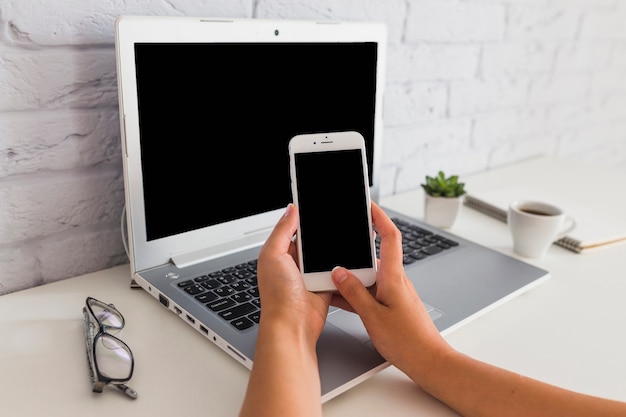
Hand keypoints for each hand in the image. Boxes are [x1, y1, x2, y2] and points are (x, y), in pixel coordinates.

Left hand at [256, 203, 330, 340]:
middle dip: (322, 234)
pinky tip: (344, 259)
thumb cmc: (277, 296)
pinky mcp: (325, 284)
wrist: (293, 326)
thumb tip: (292, 209)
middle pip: (313, 240)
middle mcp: (294, 263)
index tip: (316, 205)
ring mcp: (310, 274)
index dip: (304, 217)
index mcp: (279, 252)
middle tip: (334, 221)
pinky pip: (336, 270)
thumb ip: (283, 230)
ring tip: (341, 238)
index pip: (293, 228)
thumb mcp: (273, 255)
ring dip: (332, 250)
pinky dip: (340, 265)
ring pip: (326, 254)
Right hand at [330, 202, 450, 375]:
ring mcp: (394, 293)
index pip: (389, 236)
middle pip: (373, 256)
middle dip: (353, 251)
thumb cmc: (409, 341)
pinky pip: (370, 291)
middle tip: (335, 247)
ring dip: (351, 277)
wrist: (430, 362)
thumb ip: (354, 292)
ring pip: (369, 276)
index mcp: (394, 277)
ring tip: (331, 280)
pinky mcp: (391, 305)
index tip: (367, 203)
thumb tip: (339, 273)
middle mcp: (395, 280)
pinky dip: (356, 293)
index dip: (379, 216)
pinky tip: (342, 300)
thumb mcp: (372, 315)